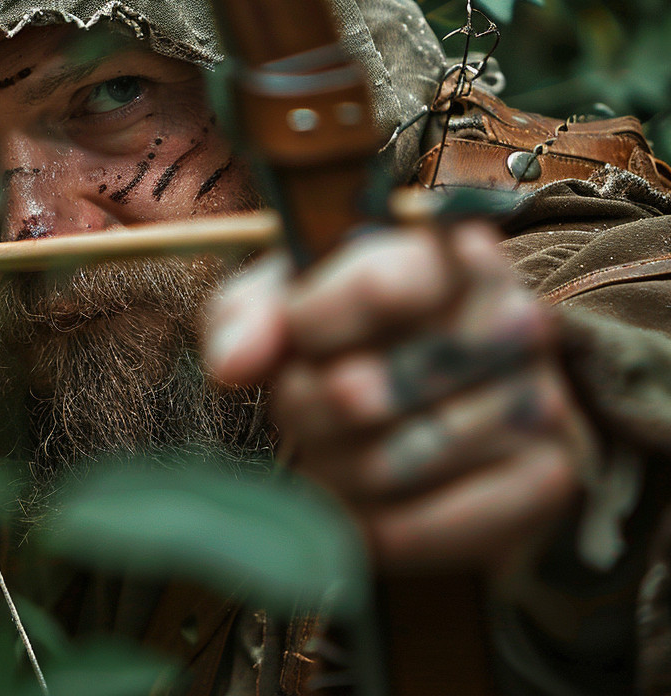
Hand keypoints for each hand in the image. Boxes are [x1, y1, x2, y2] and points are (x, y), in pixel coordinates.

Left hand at [204, 222, 592, 573]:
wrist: (441, 398)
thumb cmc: (346, 336)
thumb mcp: (285, 303)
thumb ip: (247, 316)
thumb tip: (234, 364)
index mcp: (445, 253)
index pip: (376, 285)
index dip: (309, 324)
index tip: (296, 335)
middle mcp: (509, 316)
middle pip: (357, 392)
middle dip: (303, 410)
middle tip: (305, 406)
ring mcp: (537, 398)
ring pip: (383, 465)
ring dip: (332, 470)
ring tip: (334, 451)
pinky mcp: (547, 477)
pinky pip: (429, 526)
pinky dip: (375, 528)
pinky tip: (366, 504)